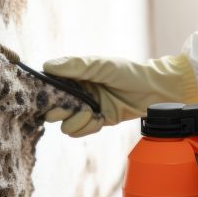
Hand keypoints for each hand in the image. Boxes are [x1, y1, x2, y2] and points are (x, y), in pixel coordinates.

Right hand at [43, 54, 197, 136]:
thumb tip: (47, 65)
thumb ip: (75, 66)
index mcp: (75, 75)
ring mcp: (85, 108)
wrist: (152, 91)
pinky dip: (87, 127)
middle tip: (70, 107)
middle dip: (58, 111)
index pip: (49, 85)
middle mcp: (77, 93)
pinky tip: (99, 118)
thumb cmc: (127, 72)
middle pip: (52, 109)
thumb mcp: (101, 65)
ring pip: (64, 124)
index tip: (47, 96)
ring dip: (75, 121)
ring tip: (90, 112)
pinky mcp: (95, 122)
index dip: (44, 93)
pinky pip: (80, 131)